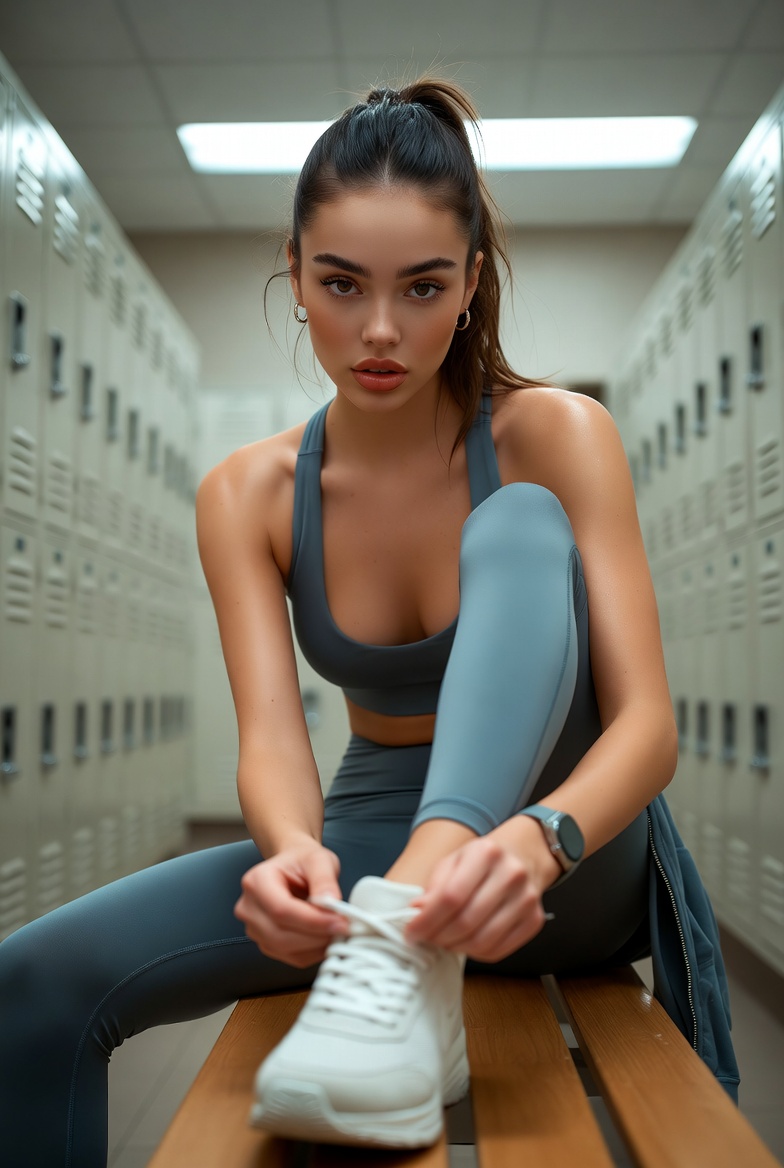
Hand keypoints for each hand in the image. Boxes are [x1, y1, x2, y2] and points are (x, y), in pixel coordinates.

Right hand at [234, 839, 348, 967]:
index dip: (312, 921)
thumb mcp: (318, 860)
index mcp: (257, 882)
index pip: (281, 910)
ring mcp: (255, 929)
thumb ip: (324, 880)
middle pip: (280, 935)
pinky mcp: (267, 944)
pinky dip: (313, 952)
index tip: (340, 921)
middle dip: (317, 935)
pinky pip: (292, 957)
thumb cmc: (302, 862)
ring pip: (286, 950)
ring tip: (337, 929)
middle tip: (344, 927)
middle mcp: (249, 908)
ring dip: (316, 945)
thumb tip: (330, 903)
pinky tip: (325, 936)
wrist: (294, 868)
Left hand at [404, 817, 560, 961]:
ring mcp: (526, 899)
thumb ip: (435, 886)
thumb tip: (417, 912)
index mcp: (486, 853)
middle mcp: (511, 874)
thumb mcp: (454, 860)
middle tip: (426, 939)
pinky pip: (498, 951)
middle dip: (439, 937)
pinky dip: (475, 953)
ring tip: (444, 940)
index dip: (427, 920)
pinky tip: (465, 942)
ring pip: (482, 940)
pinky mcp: (534, 920)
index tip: (411, 932)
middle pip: (466, 921)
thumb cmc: (482, 860)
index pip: (452, 896)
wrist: (522, 856)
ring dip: (456, 947)